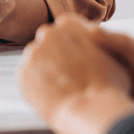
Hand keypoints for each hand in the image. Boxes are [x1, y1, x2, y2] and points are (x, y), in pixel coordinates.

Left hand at [18, 15, 133, 133]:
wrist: (92, 110)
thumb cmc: (109, 84)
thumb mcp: (111, 53)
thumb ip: (97, 44)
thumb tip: (94, 43)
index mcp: (69, 23)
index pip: (65, 29)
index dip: (72, 47)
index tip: (77, 61)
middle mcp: (47, 33)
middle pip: (48, 43)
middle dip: (56, 57)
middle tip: (70, 76)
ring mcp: (32, 55)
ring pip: (36, 62)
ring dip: (45, 72)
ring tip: (62, 90)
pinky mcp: (22, 76)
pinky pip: (27, 79)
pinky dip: (36, 88)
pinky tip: (52, 97)